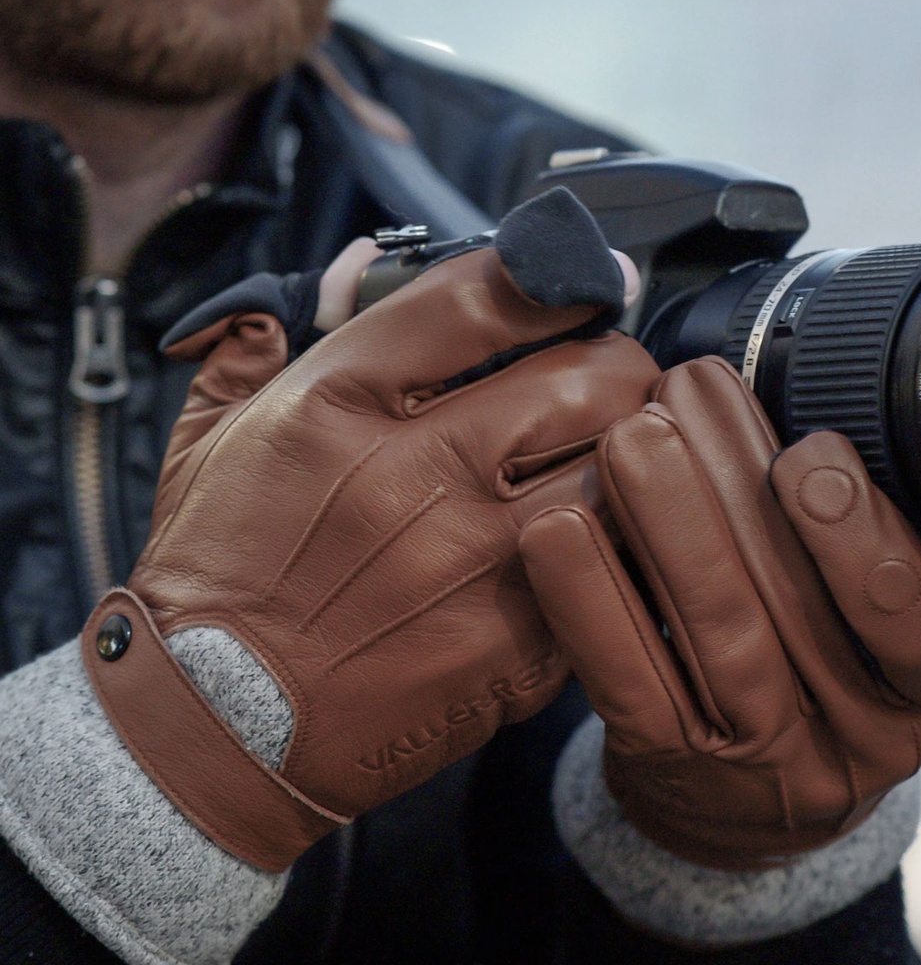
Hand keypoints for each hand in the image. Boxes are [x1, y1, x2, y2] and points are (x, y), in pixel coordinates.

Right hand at [81, 187, 659, 871]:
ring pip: (622, 466)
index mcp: (338, 404)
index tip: (590, 278)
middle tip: (609, 375)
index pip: (482, 299)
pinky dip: (622, 538)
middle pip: (588, 375)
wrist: (220, 727)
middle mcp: (416, 472)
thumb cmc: (218, 578)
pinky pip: (614, 564)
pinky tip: (602, 537)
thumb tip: (351, 267)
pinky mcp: (516, 645)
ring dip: (633, 449)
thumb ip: (269, 340)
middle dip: (616, 361)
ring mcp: (474, 562)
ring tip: (617, 452)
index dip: (556, 273)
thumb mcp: (212, 437)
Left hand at [520, 356, 920, 869]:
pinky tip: (559, 530)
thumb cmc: (817, 669)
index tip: (807, 454)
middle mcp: (857, 734)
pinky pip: (629, 680)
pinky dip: (590, 598)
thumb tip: (792, 417)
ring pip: (717, 634)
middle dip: (737, 486)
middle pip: (799, 609)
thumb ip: (860, 544)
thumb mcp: (873, 622)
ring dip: (669, 524)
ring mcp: (761, 758)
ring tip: (630, 438)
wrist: (751, 793)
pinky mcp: (670, 762)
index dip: (866, 542)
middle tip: (688, 397)